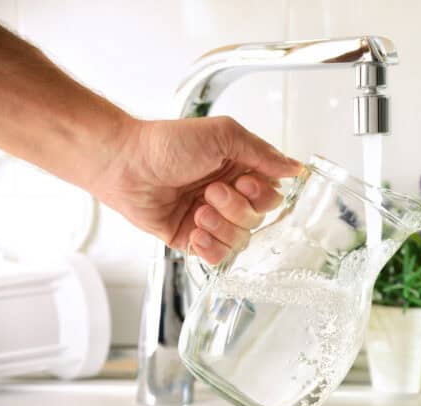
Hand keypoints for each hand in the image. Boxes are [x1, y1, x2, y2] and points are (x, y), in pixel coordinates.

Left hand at [98, 116, 301, 263]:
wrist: (125, 164)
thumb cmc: (167, 143)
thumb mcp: (223, 135)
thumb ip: (262, 153)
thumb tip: (295, 168)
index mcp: (240, 170)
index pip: (272, 195)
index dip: (261, 195)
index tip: (242, 181)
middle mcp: (229, 195)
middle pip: (257, 219)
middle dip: (235, 208)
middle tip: (210, 191)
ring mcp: (211, 218)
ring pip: (240, 239)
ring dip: (220, 226)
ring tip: (197, 210)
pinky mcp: (192, 238)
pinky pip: (217, 256)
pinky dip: (210, 247)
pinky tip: (196, 231)